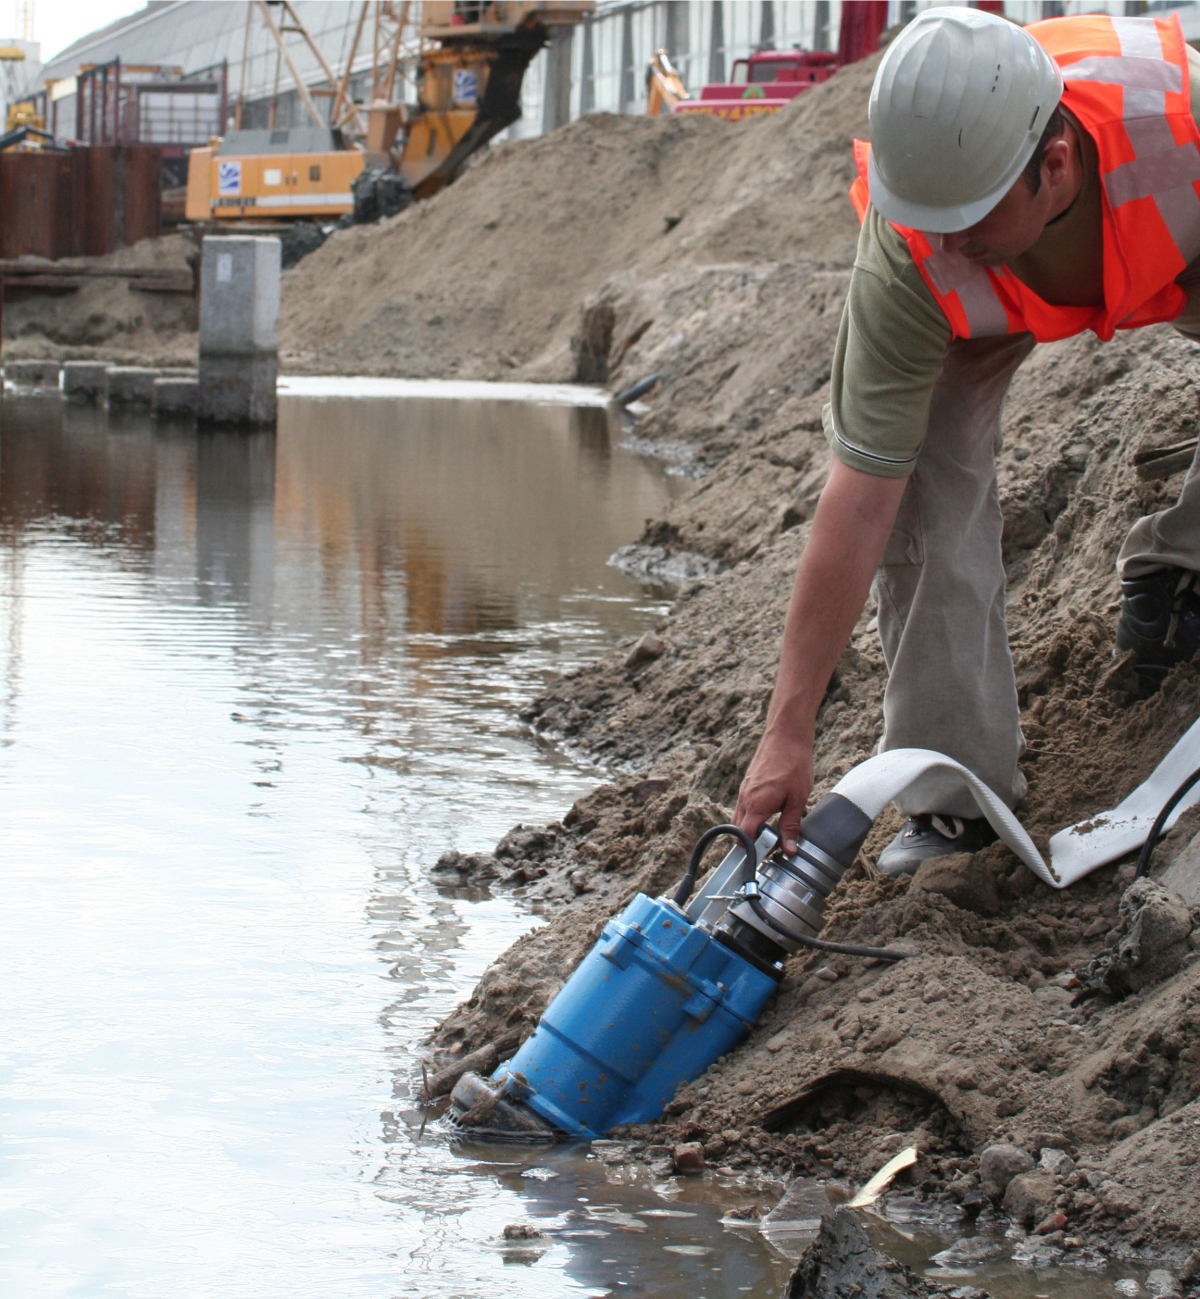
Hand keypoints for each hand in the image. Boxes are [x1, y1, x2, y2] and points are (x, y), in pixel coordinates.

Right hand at [733, 726, 813, 854]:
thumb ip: (791, 826)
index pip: (744, 836)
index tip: (766, 855)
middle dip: (750, 841)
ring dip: (751, 827)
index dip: (752, 849)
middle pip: (738, 830)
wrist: (786, 735)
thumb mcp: (797, 799)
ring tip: (772, 830)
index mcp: (756, 804)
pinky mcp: (748, 783)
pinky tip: (771, 812)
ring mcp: (744, 790)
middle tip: (771, 846)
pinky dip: (752, 815)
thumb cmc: (794, 764)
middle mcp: (745, 798)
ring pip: (740, 817)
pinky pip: (744, 806)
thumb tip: (789, 850)